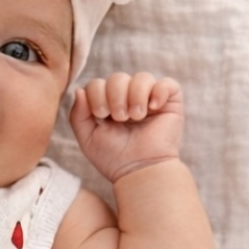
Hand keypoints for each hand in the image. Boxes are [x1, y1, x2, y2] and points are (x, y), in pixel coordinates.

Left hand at [68, 72, 183, 183]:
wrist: (138, 171)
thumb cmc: (114, 158)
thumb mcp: (88, 138)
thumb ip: (78, 115)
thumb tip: (79, 90)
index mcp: (108, 104)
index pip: (98, 84)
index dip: (97, 94)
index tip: (102, 115)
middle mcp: (129, 98)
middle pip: (118, 77)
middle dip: (115, 96)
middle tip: (120, 118)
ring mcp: (150, 99)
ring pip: (142, 77)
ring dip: (136, 95)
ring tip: (136, 117)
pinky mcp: (171, 103)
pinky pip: (167, 84)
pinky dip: (159, 92)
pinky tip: (153, 108)